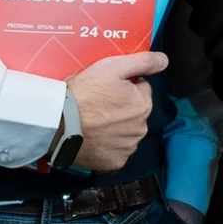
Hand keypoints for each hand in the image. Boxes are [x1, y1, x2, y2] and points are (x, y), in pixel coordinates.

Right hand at [67, 52, 163, 171]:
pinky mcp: (113, 162)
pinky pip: (114, 151)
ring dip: (114, 127)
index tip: (106, 88)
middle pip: (134, 112)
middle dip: (120, 107)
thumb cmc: (85, 94)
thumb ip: (143, 62)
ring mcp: (127, 147)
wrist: (59, 123)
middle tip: (97, 104)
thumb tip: (163, 60)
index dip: (123, 86)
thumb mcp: (112, 67)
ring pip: (125, 132)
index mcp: (143, 105)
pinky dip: (106, 145)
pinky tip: (93, 137)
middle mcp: (140, 128)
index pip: (140, 89)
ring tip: (92, 121)